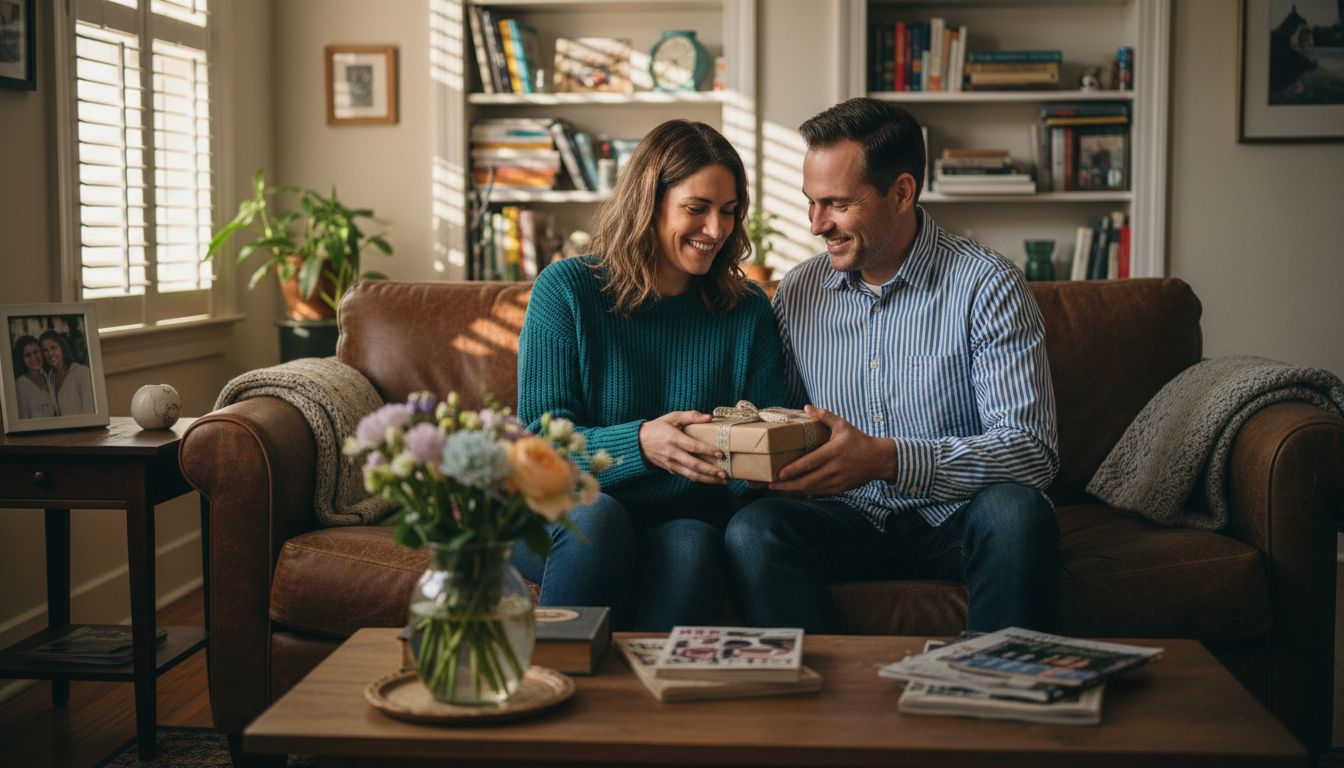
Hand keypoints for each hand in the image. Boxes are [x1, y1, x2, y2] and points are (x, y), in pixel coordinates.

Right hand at [639, 411, 727, 484]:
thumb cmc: (658, 427)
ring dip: (707, 479)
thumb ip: (691, 416)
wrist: (639, 442)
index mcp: (673, 438)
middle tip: (724, 474)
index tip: (721, 453)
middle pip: (693, 465)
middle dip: (710, 471)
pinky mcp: (670, 469)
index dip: (707, 450)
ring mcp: (671, 463)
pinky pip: (686, 476)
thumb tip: (709, 417)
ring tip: (722, 480)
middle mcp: (672, 453)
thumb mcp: (672, 417)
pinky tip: (710, 480)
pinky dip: (699, 479)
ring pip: (691, 475)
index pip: (693, 446)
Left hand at [769, 405, 896, 495]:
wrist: (879, 459)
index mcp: (833, 452)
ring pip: (812, 489)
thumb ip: (824, 416)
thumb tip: (806, 407)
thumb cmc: (858, 440)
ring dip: (794, 490)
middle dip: (787, 485)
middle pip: (807, 480)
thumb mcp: (842, 425)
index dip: (793, 470)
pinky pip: (820, 492)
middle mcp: (834, 468)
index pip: (809, 463)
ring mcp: (838, 480)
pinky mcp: (840, 488)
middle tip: (771, 484)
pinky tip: (796, 490)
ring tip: (779, 488)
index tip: (779, 473)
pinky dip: (807, 491)